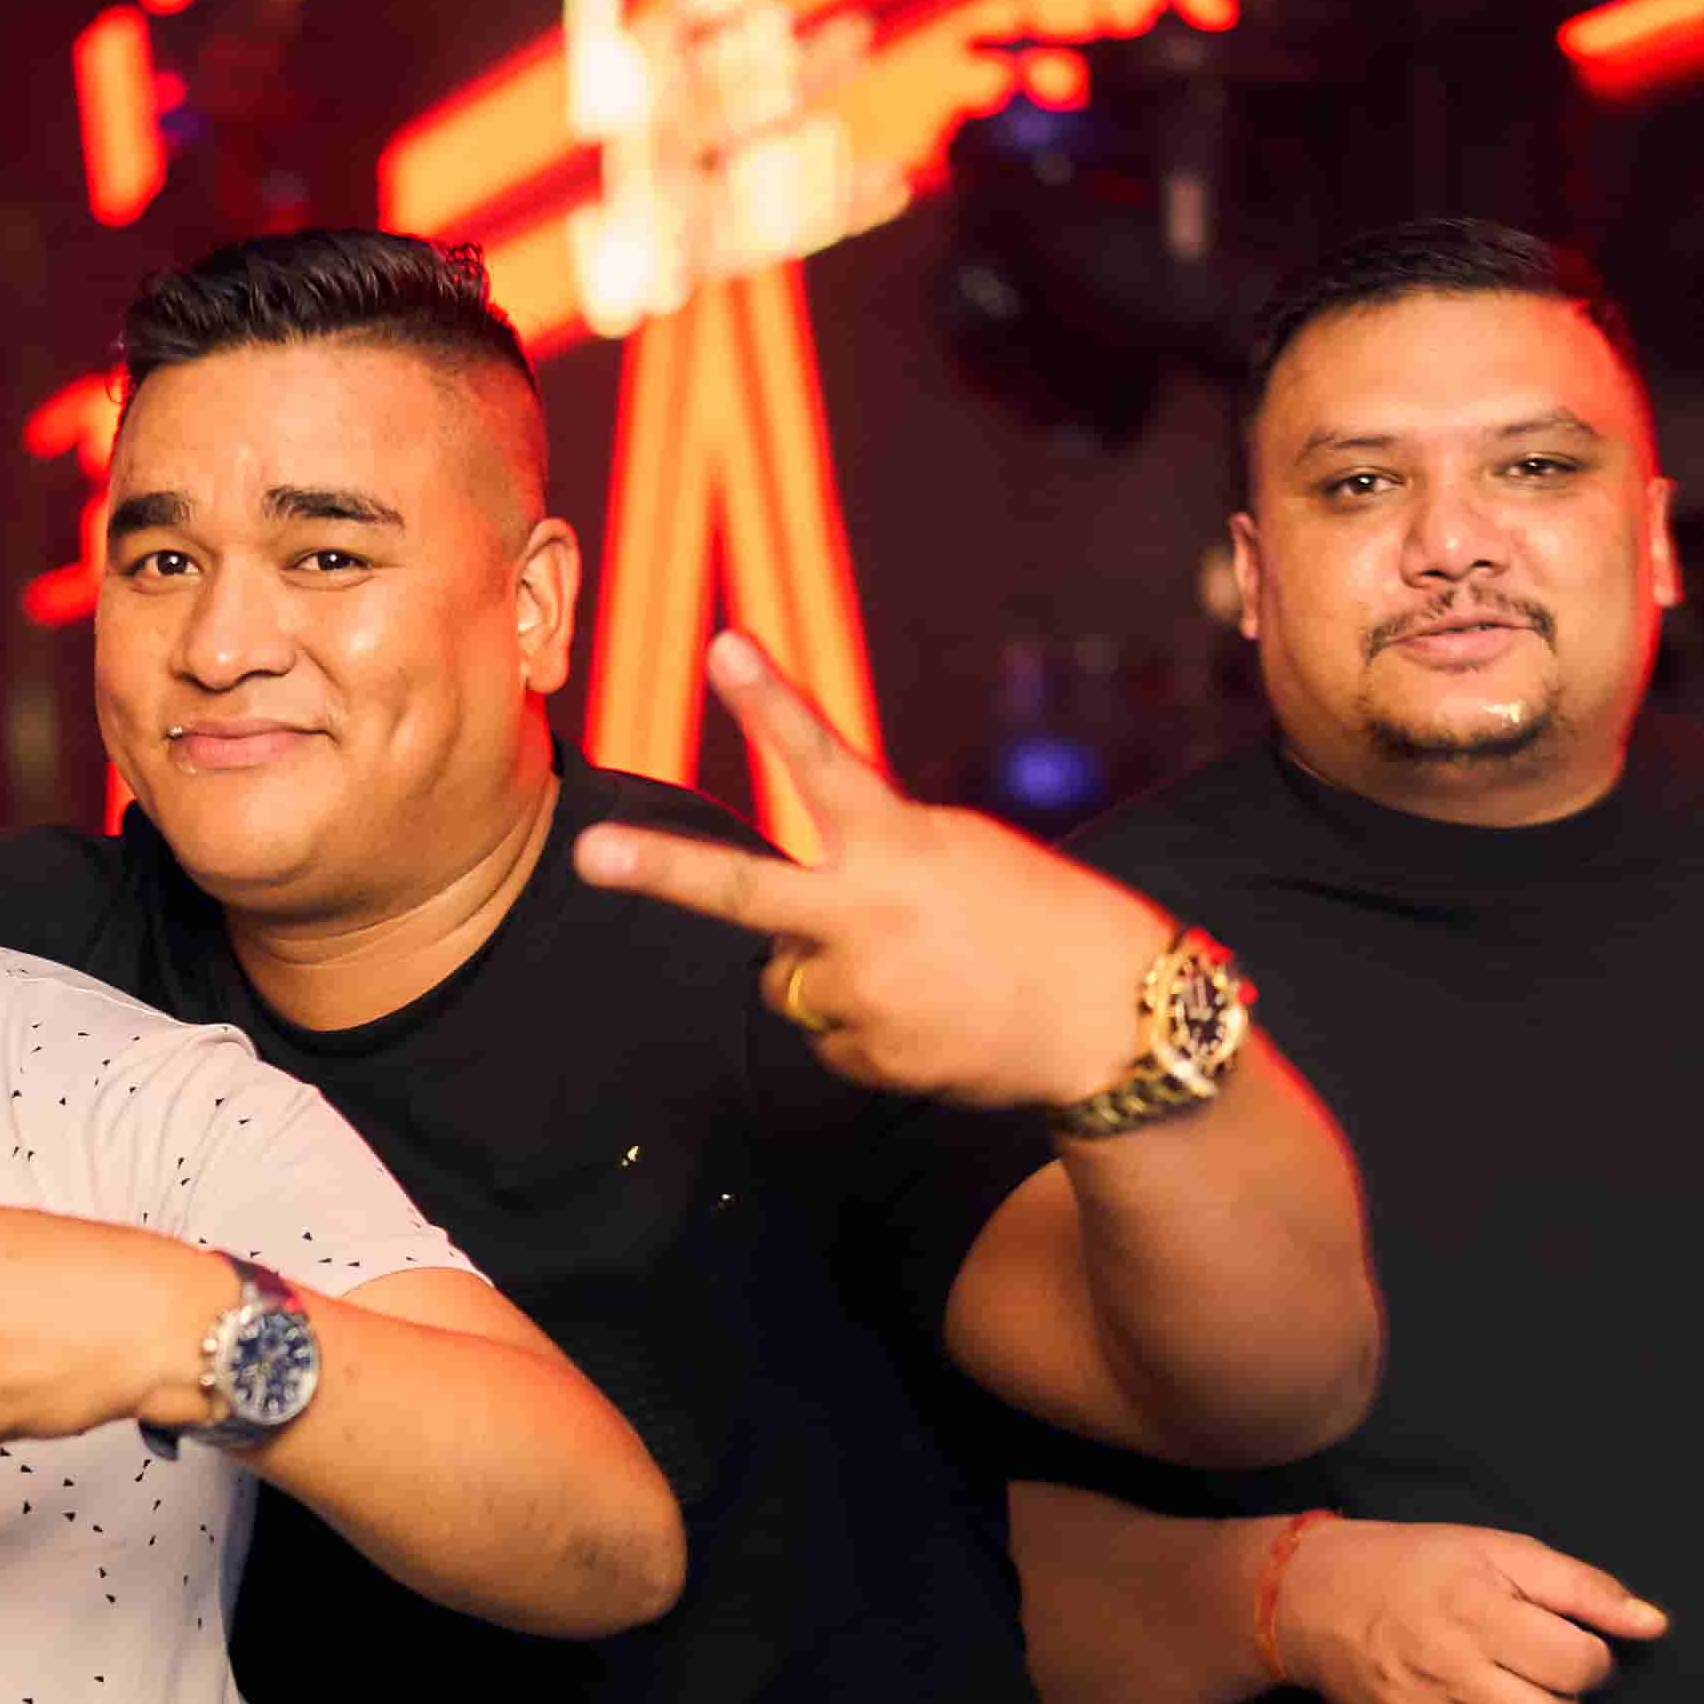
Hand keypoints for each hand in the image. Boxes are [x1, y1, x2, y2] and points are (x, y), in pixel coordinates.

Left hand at [567, 631, 1179, 1111]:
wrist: (1114, 1021)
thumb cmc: (1041, 918)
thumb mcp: (960, 854)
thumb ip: (871, 863)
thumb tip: (790, 928)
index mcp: (901, 845)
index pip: (823, 761)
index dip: (769, 703)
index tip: (722, 646)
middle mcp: (869, 916)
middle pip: (740, 891)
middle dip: (659, 871)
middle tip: (589, 854)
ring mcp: (863, 992)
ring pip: (788, 982)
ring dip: (828, 976)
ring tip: (915, 975)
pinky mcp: (869, 1057)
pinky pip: (832, 1038)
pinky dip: (868, 1031)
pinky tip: (931, 1021)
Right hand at [1270, 1517, 1668, 1703]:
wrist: (1314, 1597)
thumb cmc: (1417, 1567)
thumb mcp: (1500, 1552)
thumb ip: (1582, 1588)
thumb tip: (1654, 1625)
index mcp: (1478, 1609)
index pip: (1576, 1663)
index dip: (1591, 1658)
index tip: (1568, 1643)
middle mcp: (1447, 1667)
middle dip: (1564, 1701)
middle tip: (1541, 1675)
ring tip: (1516, 1703)